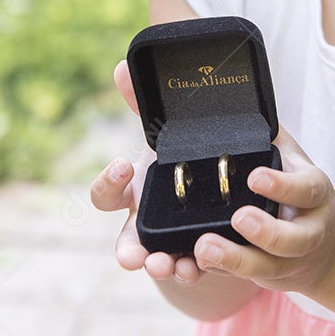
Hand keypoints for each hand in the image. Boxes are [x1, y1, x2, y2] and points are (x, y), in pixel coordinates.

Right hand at [90, 60, 208, 284]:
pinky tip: (203, 267)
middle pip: (126, 242)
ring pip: (159, 261)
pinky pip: (196, 267)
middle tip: (134, 256)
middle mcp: (146, 223)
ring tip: (170, 266)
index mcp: (135, 190)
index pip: (106, 193)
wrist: (228, 182)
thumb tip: (122, 66)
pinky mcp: (203, 255)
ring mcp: (172, 242)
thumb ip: (146, 104)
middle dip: (128, 251)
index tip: (122, 165)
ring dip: (162, 266)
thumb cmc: (186, 154)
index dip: (107, 181)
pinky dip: (197, 269)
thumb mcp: (172, 129)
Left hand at [194, 126, 334, 295]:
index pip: (306, 189)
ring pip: (266, 266)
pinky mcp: (268, 276)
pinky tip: (193, 264)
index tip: (255, 177)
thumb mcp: (292, 158)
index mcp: (314, 193)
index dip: (283, 186)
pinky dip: (219, 272)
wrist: (327, 245)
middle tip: (237, 217)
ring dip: (235, 260)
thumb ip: (269, 133)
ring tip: (203, 248)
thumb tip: (243, 95)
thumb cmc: (299, 189)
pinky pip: (242, 278)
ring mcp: (289, 259)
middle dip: (266, 232)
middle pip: (293, 239)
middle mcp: (309, 230)